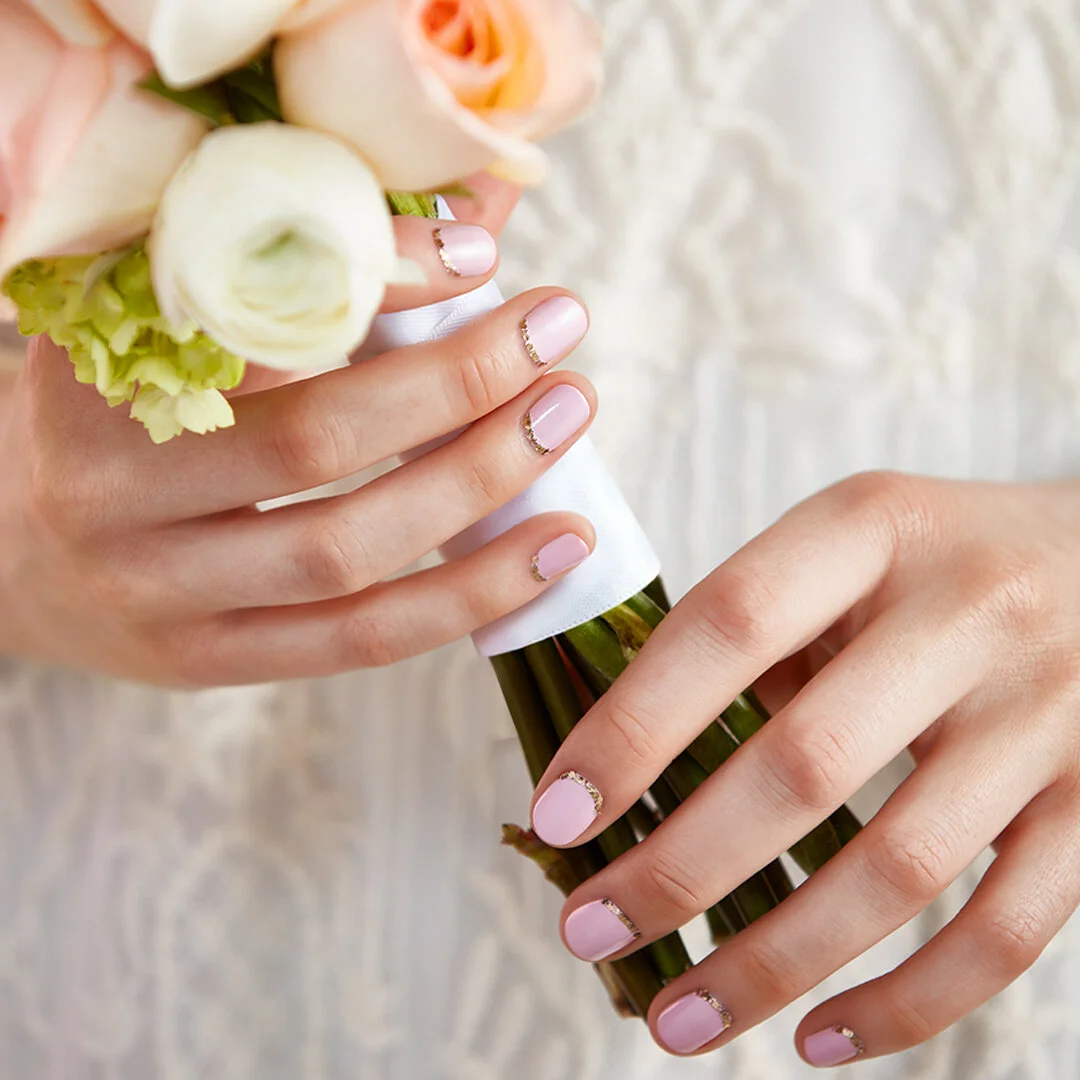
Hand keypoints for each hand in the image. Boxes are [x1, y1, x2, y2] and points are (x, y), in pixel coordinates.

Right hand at [0, 184, 597, 684]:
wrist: (7, 547)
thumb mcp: (171, 324)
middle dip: (458, 382)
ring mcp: (161, 592)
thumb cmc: (113, 419)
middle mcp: (117, 489)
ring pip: (346, 549)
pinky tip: (553, 551)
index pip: (258, 314)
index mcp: (99, 371)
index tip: (482, 252)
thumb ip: (312, 266)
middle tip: (556, 332)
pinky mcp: (209, 662)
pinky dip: (468, 596)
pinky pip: (359, 641)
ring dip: (478, 485)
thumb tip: (478, 208)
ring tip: (568, 421)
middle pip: (316, 438)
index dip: (381, 277)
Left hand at [529, 472, 1079, 1064]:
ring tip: (676, 1021)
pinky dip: (908, 1002)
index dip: (632, 726)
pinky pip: (1008, 929)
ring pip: (900, 868)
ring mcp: (1046, 712)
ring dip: (773, 960)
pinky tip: (818, 1037)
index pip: (727, 624)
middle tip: (589, 932)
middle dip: (680, 867)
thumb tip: (623, 756)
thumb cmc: (938, 558)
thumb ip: (751, 629)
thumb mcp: (846, 545)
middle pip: (807, 764)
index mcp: (872, 527)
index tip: (556, 816)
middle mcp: (968, 612)